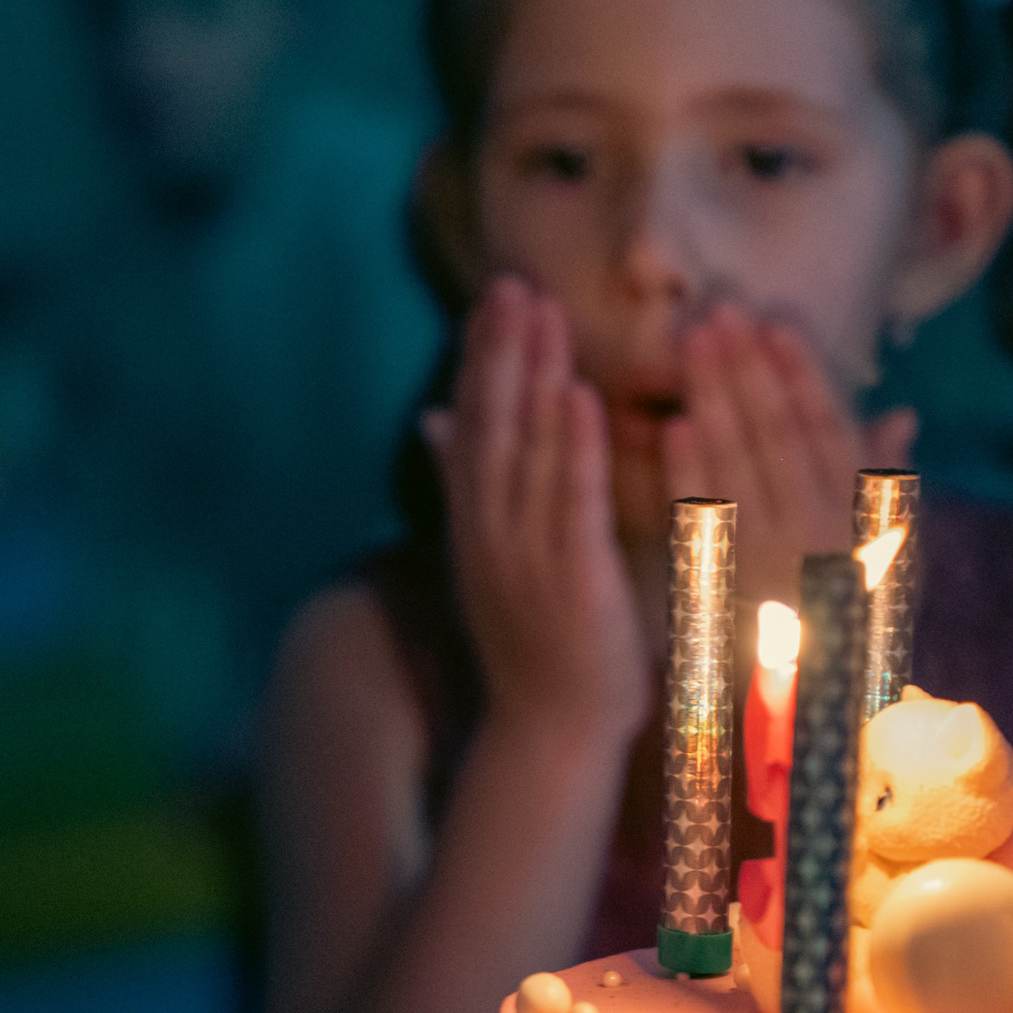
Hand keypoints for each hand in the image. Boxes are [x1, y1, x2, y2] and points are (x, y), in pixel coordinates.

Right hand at [425, 277, 654, 748]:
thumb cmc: (538, 645)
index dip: (482, 359)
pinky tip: (576, 395)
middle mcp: (489, 531)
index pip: (475, 426)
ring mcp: (523, 553)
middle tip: (511, 281)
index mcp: (477, 523)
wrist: (552, 731)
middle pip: (490, 424)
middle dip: (500, 350)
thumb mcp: (494, 556)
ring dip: (531, 377)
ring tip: (539, 311)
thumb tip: (435, 419)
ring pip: (523, 450)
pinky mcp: (568, 577)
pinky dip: (570, 447)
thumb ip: (470, 485)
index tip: (494, 297)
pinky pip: (567, 502)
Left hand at [660, 304, 919, 617]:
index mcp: (856, 521)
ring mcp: (773, 565)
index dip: (801, 377)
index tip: (775, 324)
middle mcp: (820, 537)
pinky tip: (673, 429)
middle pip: (780, 439)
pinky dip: (690, 477)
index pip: (827, 435)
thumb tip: (900, 414)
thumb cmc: (850, 631)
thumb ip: (881, 485)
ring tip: (692, 344)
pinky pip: (708, 528)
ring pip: (743, 467)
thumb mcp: (884, 558)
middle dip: (749, 372)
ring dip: (717, 402)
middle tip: (719, 311)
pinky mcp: (731, 594)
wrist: (818, 725)